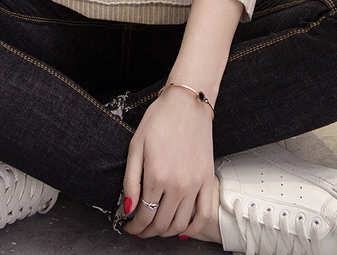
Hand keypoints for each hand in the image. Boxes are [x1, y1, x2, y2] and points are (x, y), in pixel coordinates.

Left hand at [122, 86, 214, 238]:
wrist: (186, 103)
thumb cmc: (160, 119)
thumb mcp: (136, 146)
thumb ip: (130, 180)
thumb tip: (128, 208)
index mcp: (156, 176)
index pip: (143, 215)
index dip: (134, 226)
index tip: (129, 227)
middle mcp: (177, 184)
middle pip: (160, 223)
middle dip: (147, 232)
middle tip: (139, 230)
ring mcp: (195, 183)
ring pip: (181, 223)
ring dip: (166, 232)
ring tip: (156, 229)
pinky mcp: (207, 179)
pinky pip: (204, 213)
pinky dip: (193, 228)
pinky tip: (183, 229)